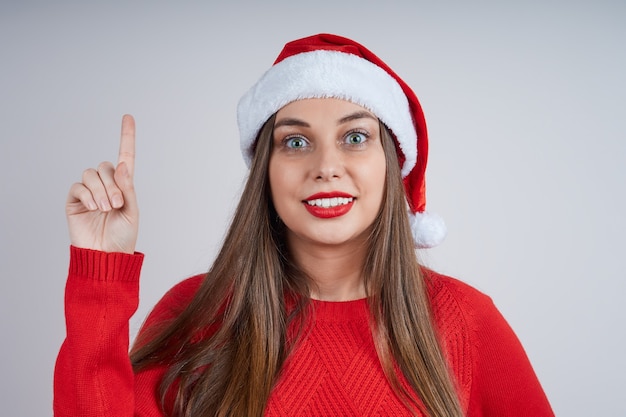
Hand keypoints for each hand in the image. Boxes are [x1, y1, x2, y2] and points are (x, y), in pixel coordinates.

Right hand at [66, 115, 138, 253]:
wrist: (106, 256)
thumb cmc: (123, 236)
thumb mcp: (132, 212)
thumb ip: (128, 188)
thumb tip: (123, 165)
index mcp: (124, 186)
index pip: (125, 156)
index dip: (126, 136)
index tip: (128, 117)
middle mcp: (106, 185)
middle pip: (106, 166)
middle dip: (113, 184)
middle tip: (117, 204)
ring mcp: (89, 192)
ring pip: (92, 174)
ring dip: (101, 190)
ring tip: (107, 209)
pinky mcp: (74, 200)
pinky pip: (78, 186)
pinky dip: (88, 194)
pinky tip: (95, 208)